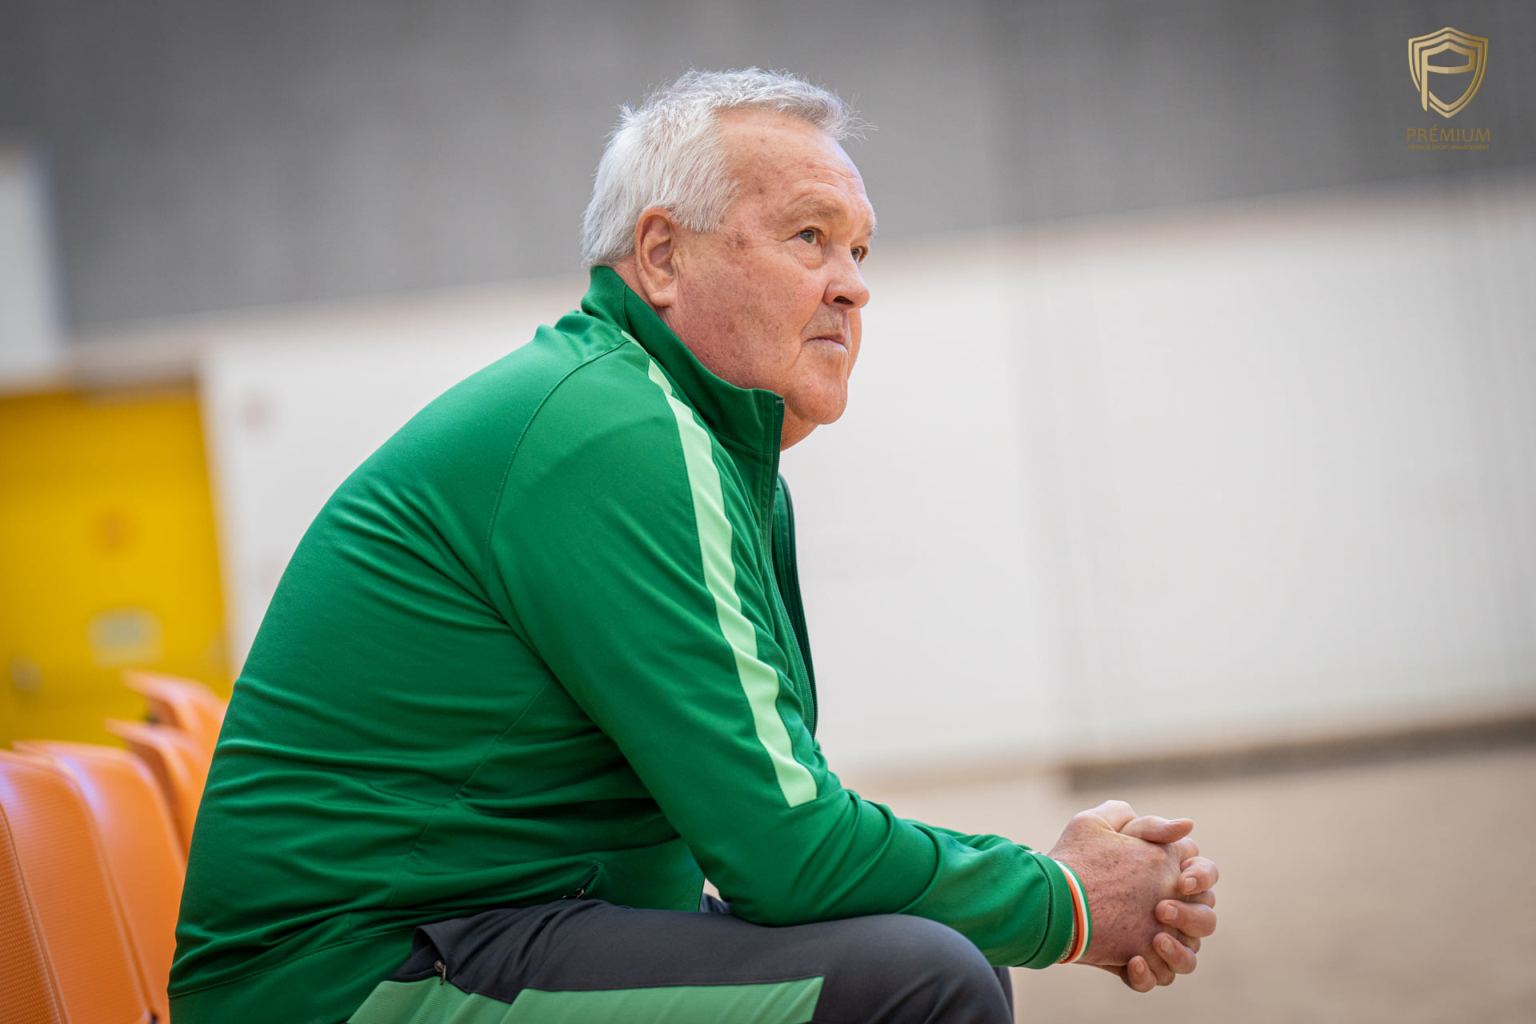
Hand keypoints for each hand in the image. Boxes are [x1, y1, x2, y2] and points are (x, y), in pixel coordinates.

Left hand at [1046, 801, 1217, 991]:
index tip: (1181, 879)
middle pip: (1206, 919)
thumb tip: (1187, 825)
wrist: (1046, 894)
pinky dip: (1149, 974)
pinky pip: (1157, 978)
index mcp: (1170, 876)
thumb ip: (1145, 824)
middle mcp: (1171, 912)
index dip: (1201, 876)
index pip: (1205, 875)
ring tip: (1156, 939)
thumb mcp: (1100, 829)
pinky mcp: (1136, 964)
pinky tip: (1133, 961)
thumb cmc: (1077, 858)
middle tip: (1161, 909)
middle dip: (1191, 915)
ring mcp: (1156, 941)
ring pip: (1189, 957)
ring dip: (1179, 950)